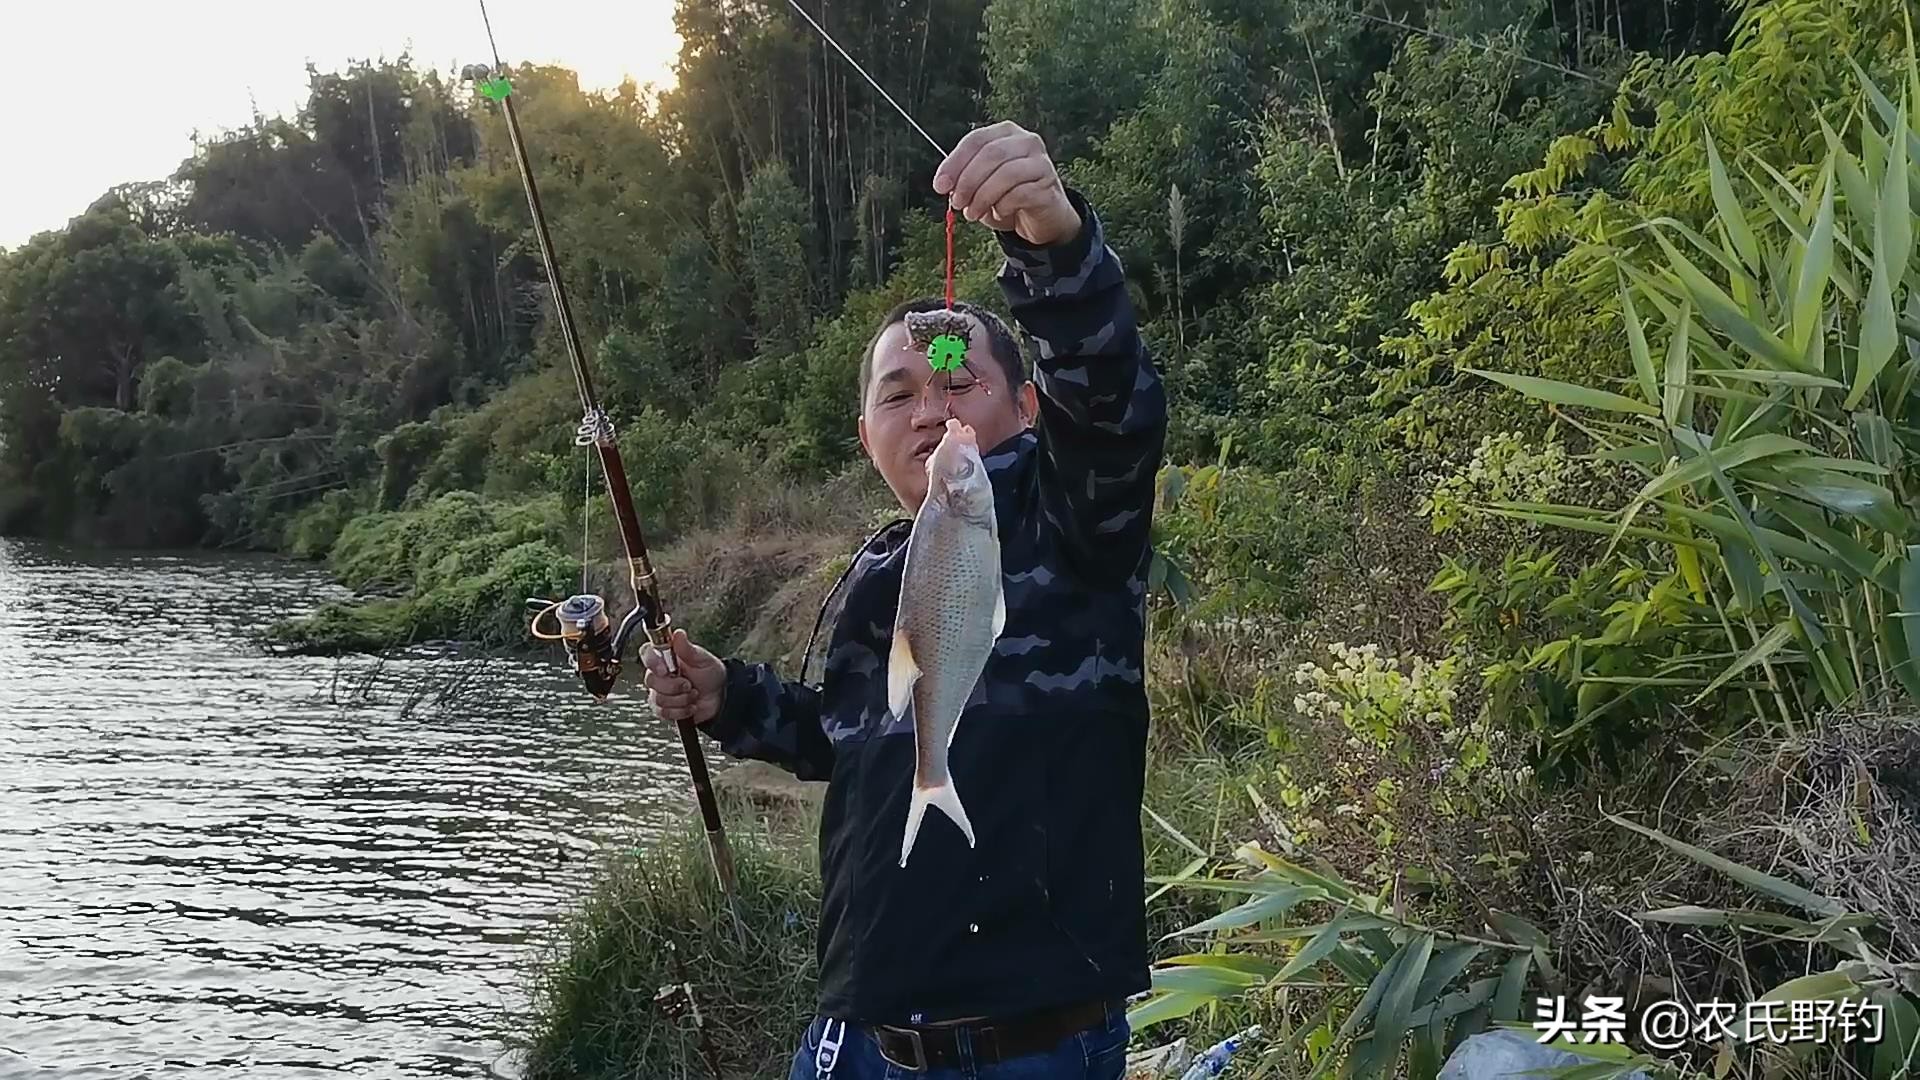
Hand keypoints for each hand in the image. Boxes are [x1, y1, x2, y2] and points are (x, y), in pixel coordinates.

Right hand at [639, 628, 726, 724]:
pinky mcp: (663, 708)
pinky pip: (663, 712)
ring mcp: (660, 692)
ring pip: (658, 699)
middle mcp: (659, 674)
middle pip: (650, 680)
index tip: (665, 670)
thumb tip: (678, 634)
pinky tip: (691, 706)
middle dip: (673, 686)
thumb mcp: (703, 659)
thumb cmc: (710, 674)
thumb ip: (688, 649)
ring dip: (681, 699)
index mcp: (665, 657)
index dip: (652, 662)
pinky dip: (681, 711)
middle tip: (689, 684)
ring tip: (693, 694)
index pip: (646, 653)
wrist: (720, 697)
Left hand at [933, 121, 1081, 247]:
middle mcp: (1026, 141)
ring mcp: (1040, 162)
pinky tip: (999, 213)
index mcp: (1006, 133)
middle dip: (968, 181)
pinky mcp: (1048, 185)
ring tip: (973, 213)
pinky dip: (1003, 206)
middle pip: (991, 154)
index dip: (954, 162)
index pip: (976, 140)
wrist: (1041, 217)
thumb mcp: (981, 183)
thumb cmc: (1009, 196)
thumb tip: (944, 184)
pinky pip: (1020, 194)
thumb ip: (964, 177)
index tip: (940, 186)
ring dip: (983, 197)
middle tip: (957, 203)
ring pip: (1006, 174)